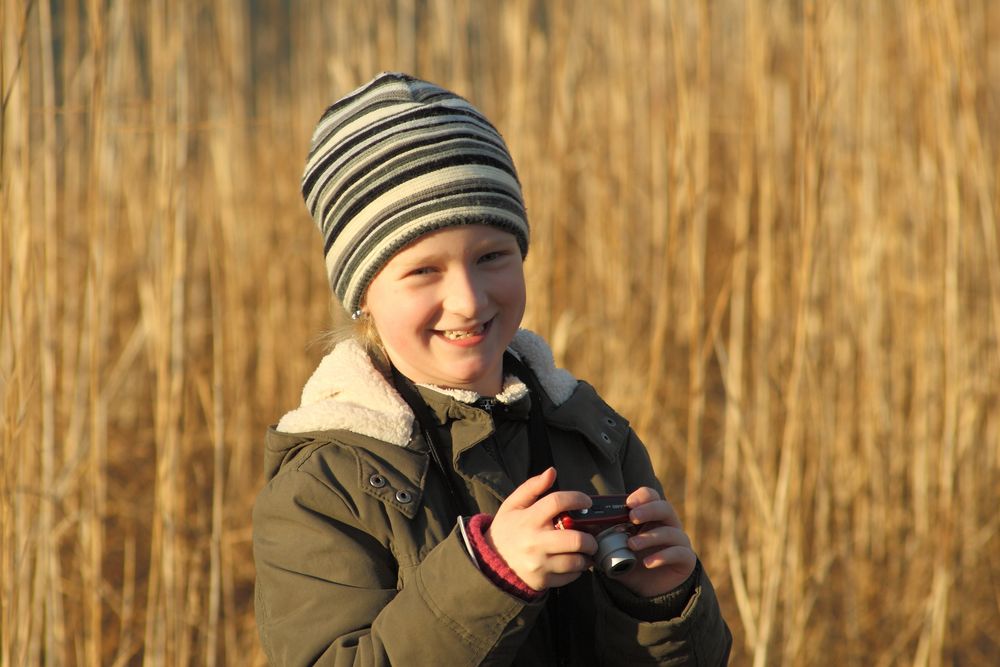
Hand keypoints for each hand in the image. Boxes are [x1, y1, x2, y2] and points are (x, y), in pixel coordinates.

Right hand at [486, 467, 598, 590]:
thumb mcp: (512, 505)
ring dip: (586, 556)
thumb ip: (532, 487)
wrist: (490, 562)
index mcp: (529, 519)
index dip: (577, 499)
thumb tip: (552, 472)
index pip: (558, 502)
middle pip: (575, 539)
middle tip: (591, 536)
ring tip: (585, 551)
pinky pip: (570, 576)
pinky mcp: (542, 581)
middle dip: (590, 538)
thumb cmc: (506, 530)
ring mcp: (539, 563)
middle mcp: (535, 542)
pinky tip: (573, 563)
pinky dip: (577, 570)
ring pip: (576, 561)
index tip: (587, 501)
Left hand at [614, 487, 696, 597]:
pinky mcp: (686, 560)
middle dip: (649, 510)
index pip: (652, 497)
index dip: (642, 496)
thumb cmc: (630, 563)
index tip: (628, 503)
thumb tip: (585, 529)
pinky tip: (647, 563)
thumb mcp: (614, 549)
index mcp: (651, 517)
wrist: (645, 590)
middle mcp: (668, 525)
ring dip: (650, 537)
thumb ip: (603, 538)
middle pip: (665, 508)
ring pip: (671, 532)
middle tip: (632, 517)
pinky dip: (662, 556)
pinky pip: (680, 553)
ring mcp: (679, 542)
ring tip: (632, 545)